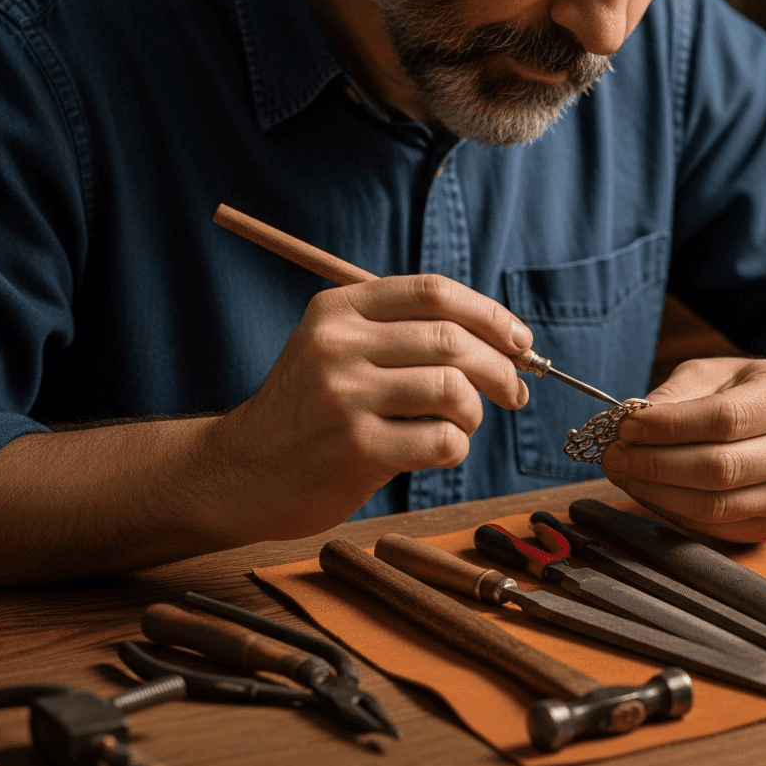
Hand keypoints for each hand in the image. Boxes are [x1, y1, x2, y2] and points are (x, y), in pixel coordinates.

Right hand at [206, 274, 532, 540]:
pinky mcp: (354, 448)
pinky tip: (437, 452)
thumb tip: (508, 342)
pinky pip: (443, 440)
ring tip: (461, 426)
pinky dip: (457, 448)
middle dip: (502, 368)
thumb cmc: (312, 411)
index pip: (435, 293)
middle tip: (515, 392)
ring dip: (475, 413)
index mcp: (339, 309)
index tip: (521, 342)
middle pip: (453, 340)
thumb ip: (405, 333)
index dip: (491, 315)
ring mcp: (344, 396)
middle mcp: (338, 345)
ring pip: (454, 390)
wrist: (243, 472)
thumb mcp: (337, 349)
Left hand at [601, 357, 765, 541]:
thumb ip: (676, 394)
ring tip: (624, 472)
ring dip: (657, 493)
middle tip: (614, 453)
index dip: (670, 426)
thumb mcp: (715, 373)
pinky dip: (672, 512)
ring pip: (715, 506)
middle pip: (720, 468)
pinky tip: (648, 491)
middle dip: (656, 463)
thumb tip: (634, 420)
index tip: (628, 426)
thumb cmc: (747, 392)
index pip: (725, 419)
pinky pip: (714, 528)